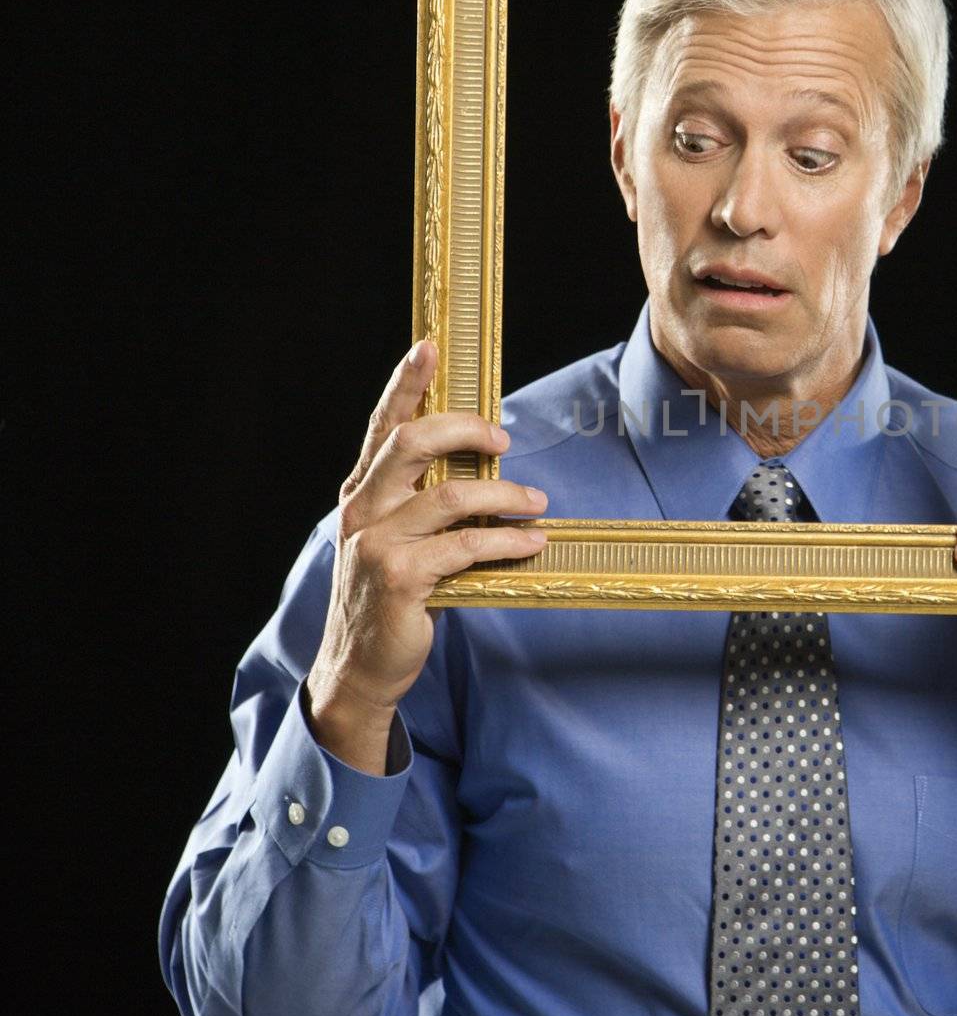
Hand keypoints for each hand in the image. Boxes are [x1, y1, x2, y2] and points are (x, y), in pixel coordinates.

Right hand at [305, 339, 548, 770]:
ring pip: (450, 496)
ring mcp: (376, 545)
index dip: (405, 383)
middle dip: (464, 429)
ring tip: (537, 501)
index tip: (431, 346)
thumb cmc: (389, 598)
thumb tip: (482, 466)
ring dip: (505, 495)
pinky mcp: (399, 580)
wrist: (359, 668)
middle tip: (503, 438)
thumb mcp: (397, 540)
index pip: (382, 426)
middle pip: (412, 442)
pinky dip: (507, 540)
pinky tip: (533, 542)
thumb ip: (422, 502)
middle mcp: (362, 511)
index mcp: (361, 493)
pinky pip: (465, 546)